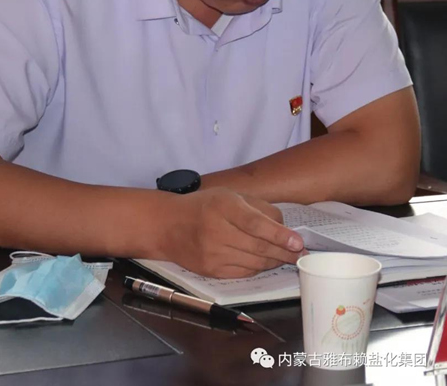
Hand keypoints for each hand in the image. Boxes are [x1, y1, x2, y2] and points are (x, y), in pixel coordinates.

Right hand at [158, 187, 304, 277]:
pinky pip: (244, 272)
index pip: (255, 224)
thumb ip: (258, 207)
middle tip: (300, 252)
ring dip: (274, 261)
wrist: (168, 226)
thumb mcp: (228, 196)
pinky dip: (258, 267)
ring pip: (255, 262)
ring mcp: (213, 254)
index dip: (279, 235)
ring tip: (286, 257)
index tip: (298, 241)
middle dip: (284, 251)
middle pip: (258, 246)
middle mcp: (216, 230)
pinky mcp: (211, 270)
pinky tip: (265, 261)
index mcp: (222, 206)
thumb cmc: (203, 206)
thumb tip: (284, 228)